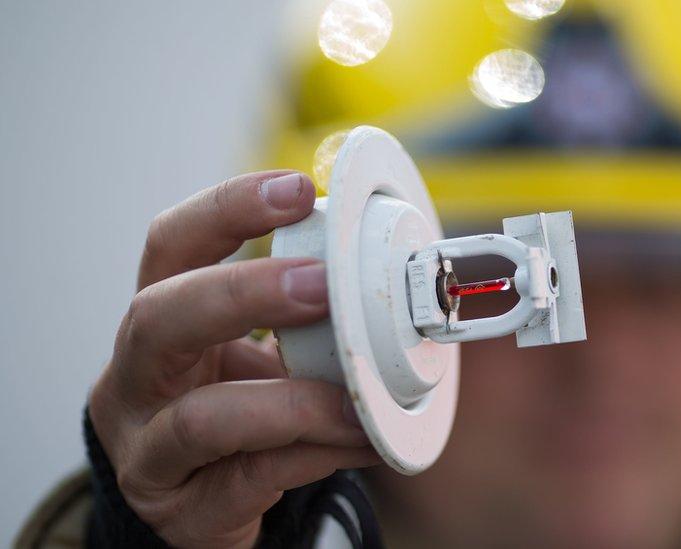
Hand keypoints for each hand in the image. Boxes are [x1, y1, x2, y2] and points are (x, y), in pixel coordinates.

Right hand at [88, 171, 379, 547]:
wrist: (207, 503)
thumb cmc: (241, 409)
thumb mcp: (259, 354)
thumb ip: (306, 319)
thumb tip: (396, 276)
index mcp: (160, 321)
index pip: (172, 247)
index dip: (227, 210)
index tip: (297, 190)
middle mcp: (134, 380)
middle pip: (157, 318)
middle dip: (242, 292)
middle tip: (320, 284)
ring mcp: (147, 451)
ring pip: (199, 419)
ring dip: (294, 401)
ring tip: (360, 401)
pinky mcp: (183, 511)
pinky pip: (249, 479)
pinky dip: (315, 455)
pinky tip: (363, 442)